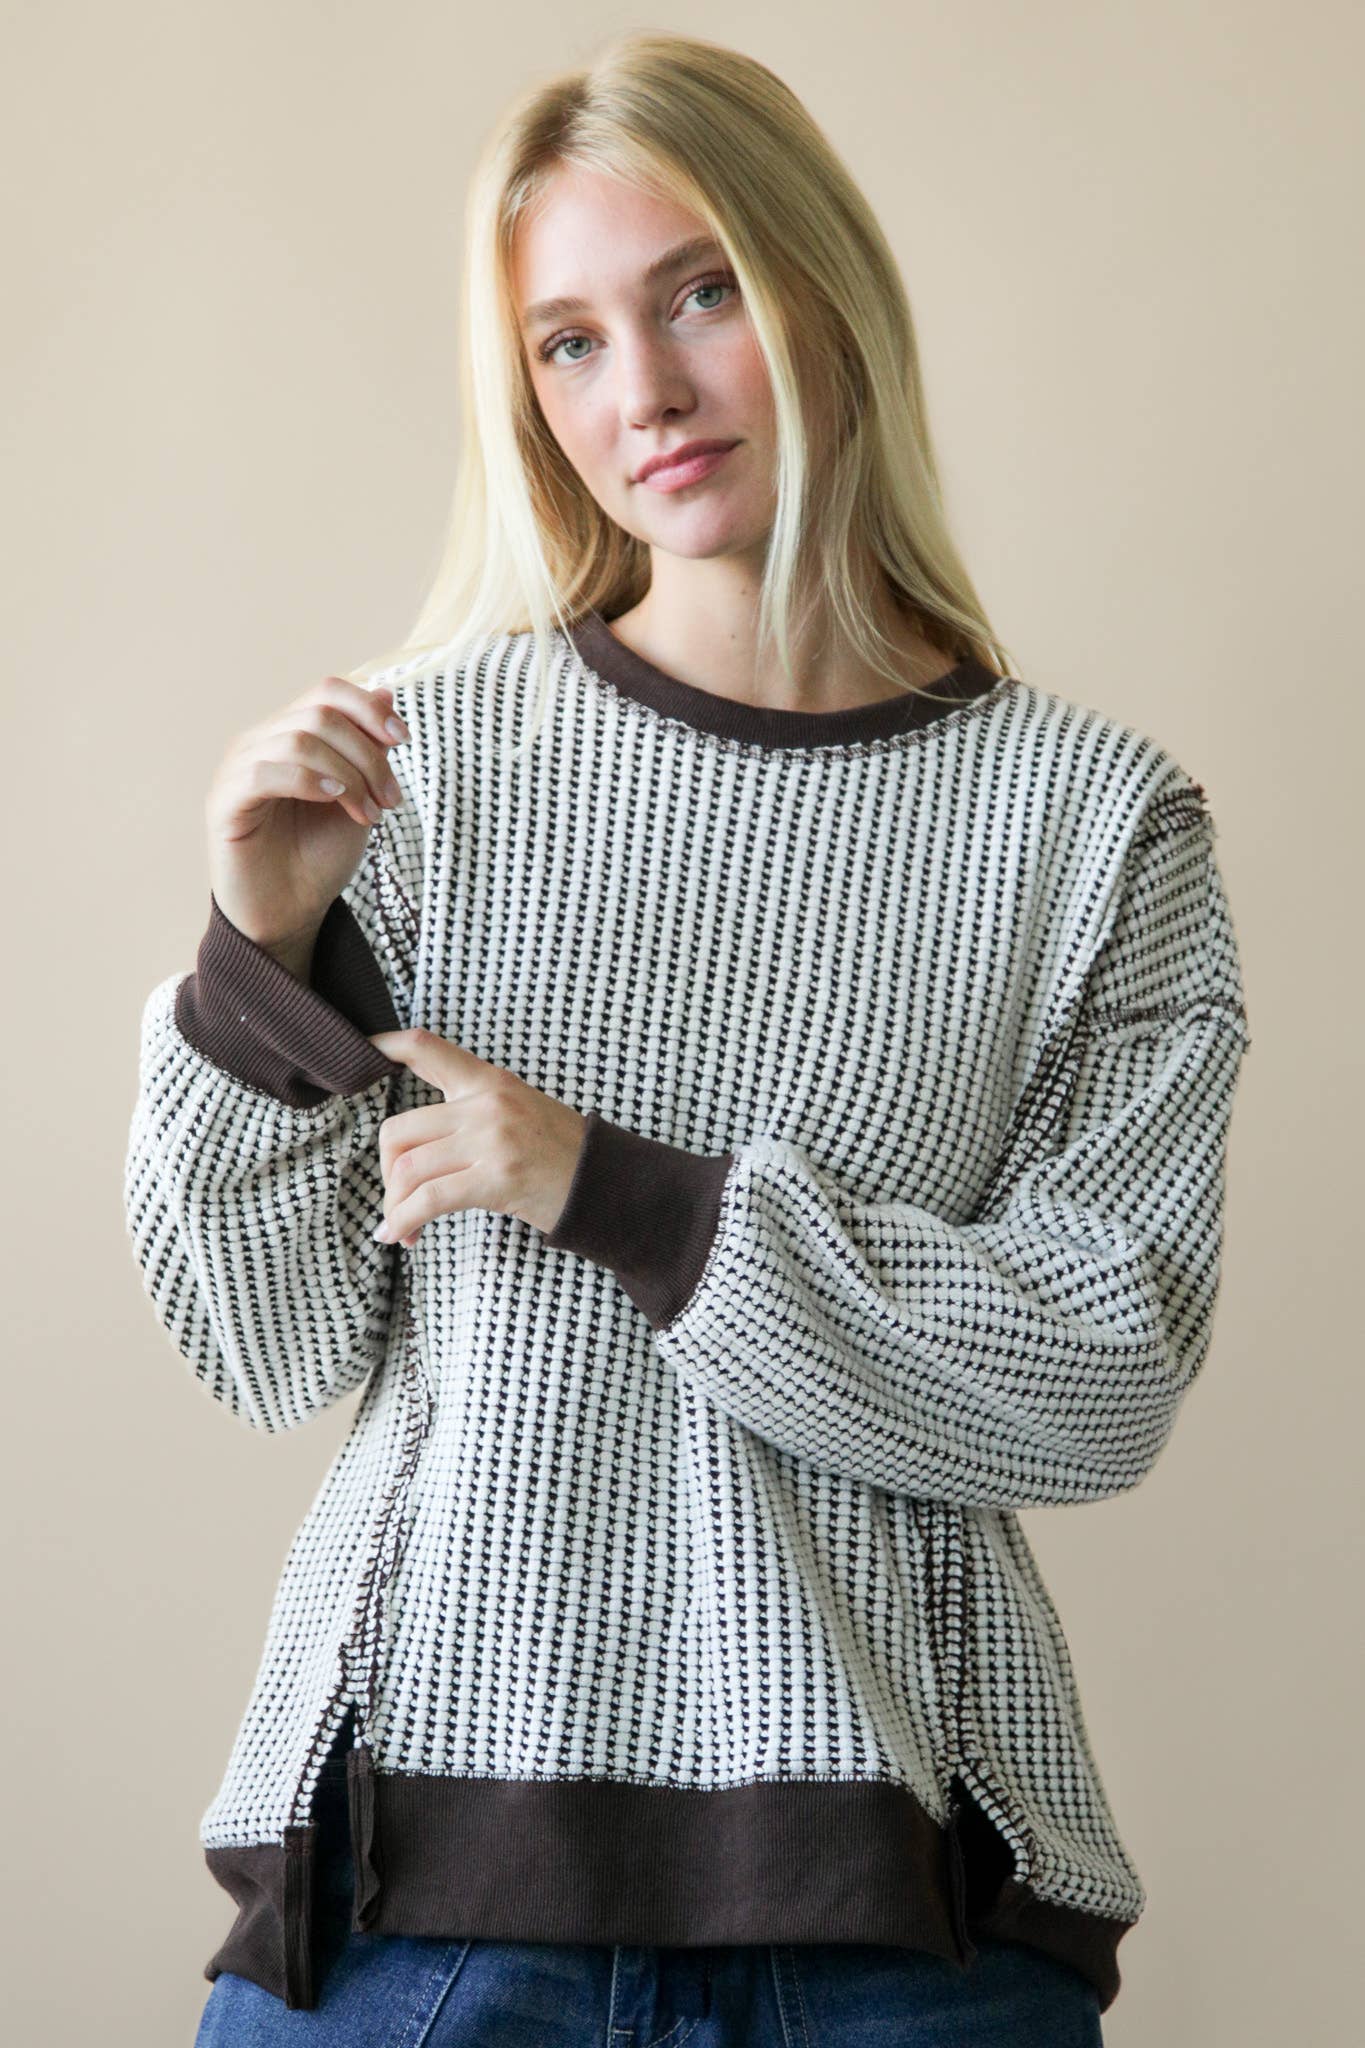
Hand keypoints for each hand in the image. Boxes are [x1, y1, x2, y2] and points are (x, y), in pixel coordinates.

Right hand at [207, 675, 409, 960]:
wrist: (289, 915)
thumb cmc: (318, 858)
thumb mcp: (359, 797)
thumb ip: (368, 750)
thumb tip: (386, 693)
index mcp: (290, 736)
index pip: (327, 692)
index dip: (368, 707)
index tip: (403, 740)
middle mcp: (260, 743)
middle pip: (320, 714)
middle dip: (367, 755)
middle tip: (390, 800)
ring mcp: (237, 770)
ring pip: (298, 739)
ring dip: (347, 775)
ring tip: (368, 814)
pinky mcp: (223, 803)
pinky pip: (263, 772)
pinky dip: (308, 781)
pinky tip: (335, 801)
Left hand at [365, 1029, 587, 1245]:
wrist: (608, 1184)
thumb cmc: (562, 1155)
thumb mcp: (520, 1112)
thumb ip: (472, 1112)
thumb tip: (418, 1143)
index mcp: (489, 1081)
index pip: (425, 1049)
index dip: (383, 1045)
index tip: (362, 1050)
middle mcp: (486, 1104)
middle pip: (398, 1131)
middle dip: (387, 1173)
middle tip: (399, 1200)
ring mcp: (491, 1140)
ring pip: (407, 1170)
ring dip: (395, 1207)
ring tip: (402, 1226)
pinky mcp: (495, 1179)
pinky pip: (428, 1200)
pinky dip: (404, 1222)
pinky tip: (400, 1237)